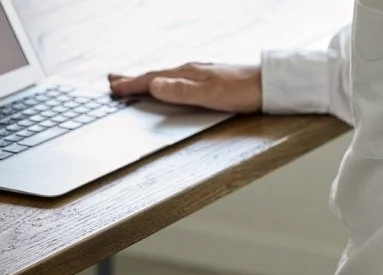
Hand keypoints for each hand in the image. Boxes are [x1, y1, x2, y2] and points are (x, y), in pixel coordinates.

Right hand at [107, 62, 261, 112]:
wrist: (269, 85)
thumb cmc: (242, 91)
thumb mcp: (209, 95)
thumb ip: (181, 91)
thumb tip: (154, 86)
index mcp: (187, 74)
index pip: (152, 79)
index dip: (132, 85)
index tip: (113, 88)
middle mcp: (191, 71)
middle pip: (156, 75)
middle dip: (134, 79)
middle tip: (113, 81)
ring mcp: (200, 75)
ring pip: (167, 77)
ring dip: (148, 80)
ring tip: (134, 82)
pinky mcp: (210, 81)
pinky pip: (179, 80)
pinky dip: (165, 82)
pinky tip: (169, 85)